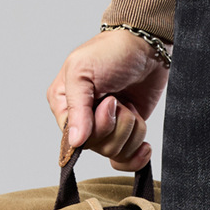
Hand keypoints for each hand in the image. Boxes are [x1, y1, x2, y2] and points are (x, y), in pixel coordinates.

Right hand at [47, 29, 169, 171]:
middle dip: (118, 125)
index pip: (75, 138)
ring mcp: (105, 130)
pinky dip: (137, 156)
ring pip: (115, 153)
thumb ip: (77, 107)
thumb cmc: (110, 52)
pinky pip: (126, 161)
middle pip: (98, 147)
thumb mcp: (83, 71)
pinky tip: (144, 145)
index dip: (97, 126)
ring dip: (132, 129)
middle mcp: (82, 121)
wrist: (146, 48)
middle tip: (119, 100)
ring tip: (129, 106)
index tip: (108, 102)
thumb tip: (75, 142)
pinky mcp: (125, 135)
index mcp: (64, 104)